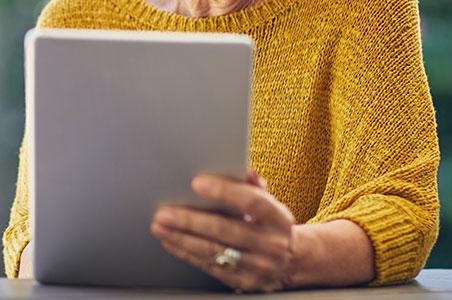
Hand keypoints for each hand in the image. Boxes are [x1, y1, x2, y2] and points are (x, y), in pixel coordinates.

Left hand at [150, 170, 295, 292]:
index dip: (224, 191)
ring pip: (213, 251)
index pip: (251, 202)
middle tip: (165, 212)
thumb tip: (239, 169)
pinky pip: (210, 267)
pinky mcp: (243, 282)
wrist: (291, 260)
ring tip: (160, 226)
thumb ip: (253, 184)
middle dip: (191, 220)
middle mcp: (269, 244)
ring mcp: (257, 266)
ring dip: (182, 238)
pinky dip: (187, 253)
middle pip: (225, 230)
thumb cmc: (271, 222)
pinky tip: (171, 242)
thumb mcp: (270, 200)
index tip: (197, 183)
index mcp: (277, 218)